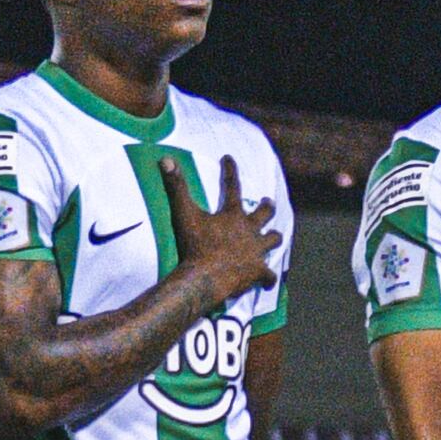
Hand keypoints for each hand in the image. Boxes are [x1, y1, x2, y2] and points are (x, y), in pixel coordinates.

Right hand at [169, 155, 278, 309]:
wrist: (204, 277)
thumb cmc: (194, 246)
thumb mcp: (183, 214)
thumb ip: (176, 187)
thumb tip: (166, 159)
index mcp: (233, 215)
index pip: (232, 186)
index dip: (230, 171)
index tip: (229, 158)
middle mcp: (250, 230)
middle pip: (265, 213)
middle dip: (267, 207)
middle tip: (268, 203)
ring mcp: (256, 251)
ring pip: (274, 240)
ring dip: (273, 238)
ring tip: (274, 237)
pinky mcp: (258, 272)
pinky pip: (269, 275)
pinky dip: (268, 277)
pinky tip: (269, 281)